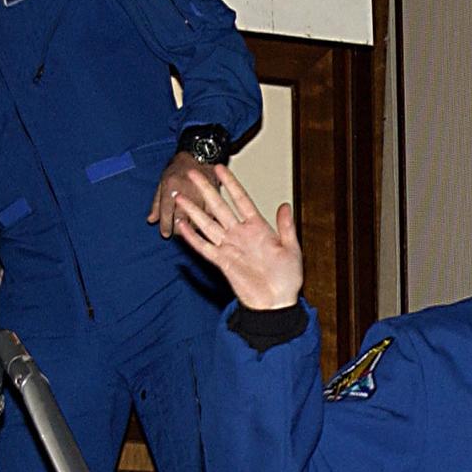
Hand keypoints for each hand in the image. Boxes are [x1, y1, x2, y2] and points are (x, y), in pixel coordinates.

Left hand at [148, 153, 216, 238]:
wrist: (200, 154)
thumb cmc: (179, 167)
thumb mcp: (163, 181)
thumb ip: (156, 202)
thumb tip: (151, 220)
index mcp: (171, 186)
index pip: (166, 211)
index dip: (165, 225)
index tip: (165, 234)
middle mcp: (185, 190)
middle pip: (181, 218)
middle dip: (177, 229)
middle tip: (176, 232)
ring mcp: (201, 194)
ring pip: (196, 219)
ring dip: (191, 227)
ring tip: (188, 229)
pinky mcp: (214, 196)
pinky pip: (209, 214)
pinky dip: (206, 221)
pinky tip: (203, 223)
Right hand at [172, 164, 302, 310]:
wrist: (276, 303)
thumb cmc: (287, 279)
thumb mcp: (291, 249)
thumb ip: (286, 227)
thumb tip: (285, 205)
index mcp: (258, 228)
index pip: (240, 200)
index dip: (230, 184)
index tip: (219, 168)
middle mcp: (240, 235)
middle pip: (219, 207)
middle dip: (205, 189)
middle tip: (192, 173)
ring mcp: (229, 247)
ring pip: (207, 224)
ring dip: (193, 210)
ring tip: (179, 195)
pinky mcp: (222, 262)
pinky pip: (204, 247)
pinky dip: (192, 237)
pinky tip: (181, 225)